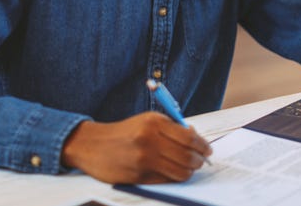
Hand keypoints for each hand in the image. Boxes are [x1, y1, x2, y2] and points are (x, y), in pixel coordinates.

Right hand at [61, 112, 212, 183]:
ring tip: (190, 168)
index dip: (203, 146)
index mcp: (154, 123)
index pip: (189, 138)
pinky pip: (165, 180)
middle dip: (199, 160)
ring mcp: (143, 160)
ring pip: (180, 171)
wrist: (93, 144)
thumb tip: (196, 139)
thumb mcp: (148, 120)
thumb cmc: (125, 132)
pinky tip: (174, 172)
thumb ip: (172, 128)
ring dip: (189, 171)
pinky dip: (174, 177)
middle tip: (201, 161)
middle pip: (187, 156)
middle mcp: (149, 140)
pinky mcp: (138, 176)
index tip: (208, 150)